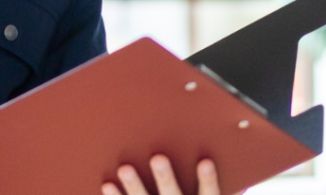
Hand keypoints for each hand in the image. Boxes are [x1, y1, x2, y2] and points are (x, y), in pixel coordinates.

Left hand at [102, 155, 219, 194]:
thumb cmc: (185, 191)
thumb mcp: (199, 191)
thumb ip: (206, 174)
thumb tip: (218, 135)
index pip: (208, 194)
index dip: (208, 180)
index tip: (205, 162)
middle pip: (173, 194)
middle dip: (165, 178)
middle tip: (157, 159)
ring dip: (134, 186)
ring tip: (124, 168)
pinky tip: (107, 185)